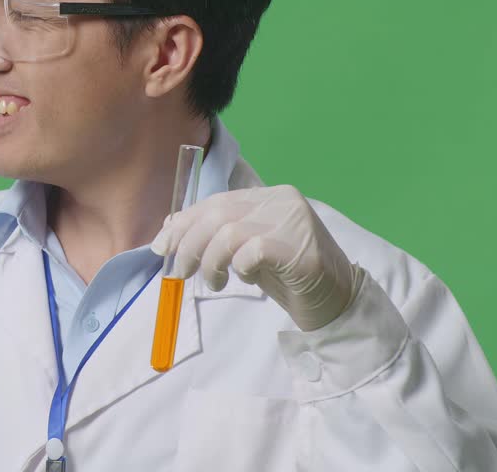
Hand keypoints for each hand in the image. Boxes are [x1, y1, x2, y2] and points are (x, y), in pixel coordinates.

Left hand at [149, 185, 360, 331]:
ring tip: (213, 283)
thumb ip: (218, 235)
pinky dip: (238, 267)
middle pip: (217, 213)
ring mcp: (293, 220)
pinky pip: (251, 251)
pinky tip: (243, 279)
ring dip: (210, 262)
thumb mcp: (245, 251)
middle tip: (180, 271)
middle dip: (189, 243)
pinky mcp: (299, 246)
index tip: (162, 246)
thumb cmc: (287, 275)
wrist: (334, 300)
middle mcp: (281, 200)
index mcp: (268, 195)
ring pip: (228, 232)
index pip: (216, 201)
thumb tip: (171, 228)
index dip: (184, 223)